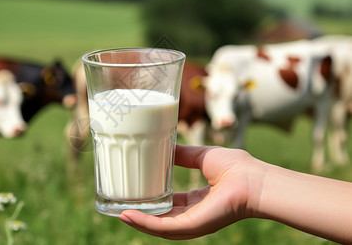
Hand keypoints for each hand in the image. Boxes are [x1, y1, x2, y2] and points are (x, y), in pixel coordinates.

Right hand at [119, 143, 263, 239]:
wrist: (255, 179)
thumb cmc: (236, 167)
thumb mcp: (200, 157)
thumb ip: (182, 155)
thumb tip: (164, 145)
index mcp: (196, 201)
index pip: (169, 204)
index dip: (151, 199)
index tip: (135, 191)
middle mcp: (192, 215)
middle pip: (161, 218)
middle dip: (141, 214)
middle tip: (120, 204)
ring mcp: (192, 223)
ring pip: (158, 226)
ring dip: (137, 221)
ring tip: (117, 213)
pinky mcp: (192, 225)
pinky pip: (164, 227)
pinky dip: (144, 223)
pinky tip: (128, 216)